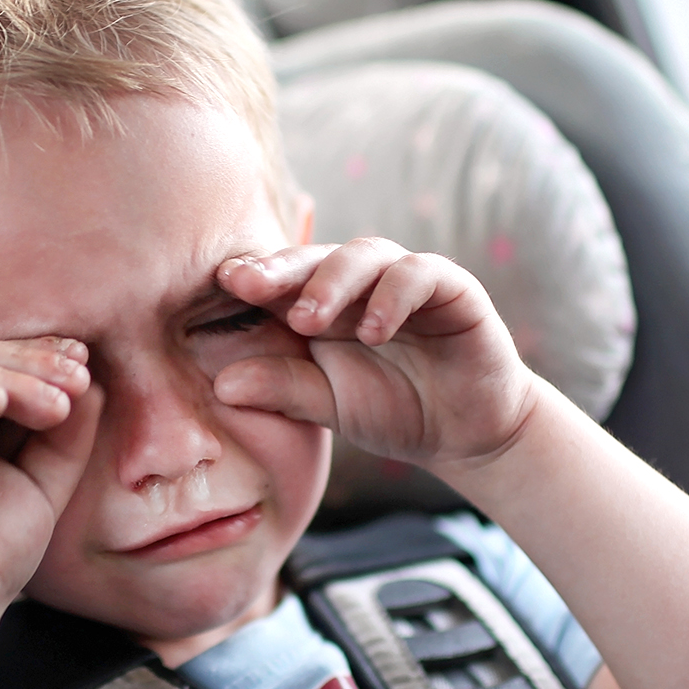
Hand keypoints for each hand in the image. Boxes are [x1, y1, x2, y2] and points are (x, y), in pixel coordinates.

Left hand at [212, 241, 540, 470]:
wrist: (468, 434)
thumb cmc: (396, 411)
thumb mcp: (329, 406)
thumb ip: (283, 390)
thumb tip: (221, 386)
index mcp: (324, 304)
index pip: (283, 278)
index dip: (253, 276)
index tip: (220, 286)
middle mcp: (363, 283)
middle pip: (316, 256)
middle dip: (281, 269)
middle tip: (249, 286)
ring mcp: (407, 279)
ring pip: (365, 254)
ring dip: (333, 281)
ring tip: (307, 319)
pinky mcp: (452, 288)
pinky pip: (419, 274)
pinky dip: (393, 296)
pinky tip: (374, 330)